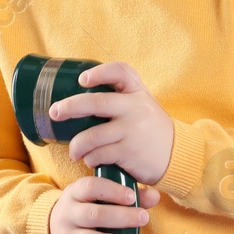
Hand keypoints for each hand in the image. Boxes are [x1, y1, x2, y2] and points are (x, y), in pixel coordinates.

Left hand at [48, 62, 172, 185]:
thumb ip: (121, 98)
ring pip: (92, 135)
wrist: (178, 155)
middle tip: (54, 112)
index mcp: (138, 92)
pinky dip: (90, 159)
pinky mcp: (129, 152)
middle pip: (96, 102)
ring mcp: (132, 130)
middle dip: (70, 107)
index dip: (99, 73)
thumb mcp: (143, 105)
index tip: (82, 80)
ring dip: (77, 145)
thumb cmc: (152, 129)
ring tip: (74, 151)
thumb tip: (81, 97)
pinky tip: (91, 161)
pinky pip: (100, 154)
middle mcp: (135, 108)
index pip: (120, 72)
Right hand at [49, 176, 162, 233]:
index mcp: (75, 193)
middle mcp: (68, 215)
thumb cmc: (86, 207)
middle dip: (121, 217)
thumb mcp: (98, 196)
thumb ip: (127, 195)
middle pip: (93, 215)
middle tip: (144, 218)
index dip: (112, 191)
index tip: (132, 196)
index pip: (90, 187)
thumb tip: (154, 195)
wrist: (52, 227)